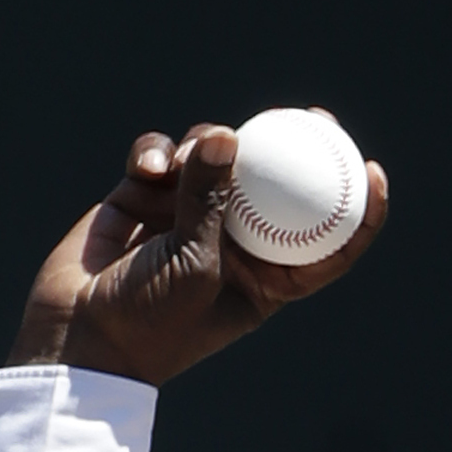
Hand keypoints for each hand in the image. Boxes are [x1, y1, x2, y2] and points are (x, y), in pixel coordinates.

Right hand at [6, 123, 388, 384]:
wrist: (80, 335)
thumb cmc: (152, 321)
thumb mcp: (194, 264)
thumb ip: (210, 200)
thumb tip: (226, 135)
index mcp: (265, 276)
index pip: (324, 241)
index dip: (355, 208)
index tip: (371, 170)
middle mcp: (233, 242)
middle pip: (276, 185)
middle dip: (295, 148)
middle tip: (311, 116)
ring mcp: (188, 216)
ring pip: (215, 159)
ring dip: (205, 149)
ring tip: (182, 164)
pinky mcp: (145, 198)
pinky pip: (161, 157)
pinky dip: (156, 153)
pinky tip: (149, 166)